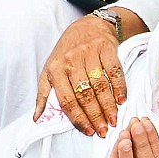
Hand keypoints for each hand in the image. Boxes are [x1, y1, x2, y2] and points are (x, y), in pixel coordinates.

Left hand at [34, 15, 126, 136]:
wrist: (87, 26)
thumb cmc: (67, 52)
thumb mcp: (50, 70)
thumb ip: (44, 94)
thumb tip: (36, 118)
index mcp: (55, 69)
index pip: (67, 100)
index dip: (78, 118)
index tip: (88, 131)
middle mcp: (71, 61)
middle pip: (85, 94)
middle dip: (95, 116)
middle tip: (103, 131)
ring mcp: (89, 53)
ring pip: (100, 85)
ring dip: (108, 105)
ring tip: (113, 120)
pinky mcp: (106, 47)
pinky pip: (114, 71)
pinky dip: (119, 87)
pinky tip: (122, 100)